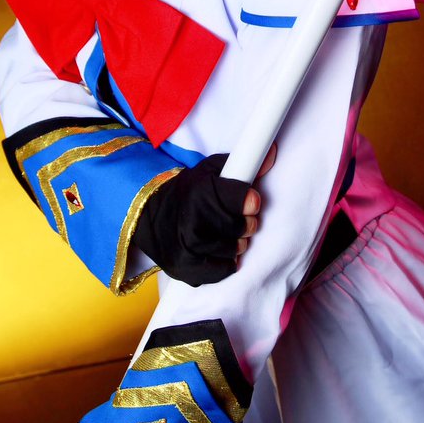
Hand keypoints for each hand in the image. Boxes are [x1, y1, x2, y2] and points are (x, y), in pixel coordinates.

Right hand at [133, 148, 273, 285]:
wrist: (150, 217)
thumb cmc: (188, 192)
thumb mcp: (211, 170)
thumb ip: (242, 163)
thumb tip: (272, 153)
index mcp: (200, 192)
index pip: (243, 201)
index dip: (251, 202)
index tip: (252, 203)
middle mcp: (193, 220)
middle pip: (243, 227)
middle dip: (245, 222)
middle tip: (235, 218)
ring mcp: (188, 248)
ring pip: (236, 250)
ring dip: (235, 242)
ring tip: (221, 232)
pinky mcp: (186, 269)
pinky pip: (225, 269)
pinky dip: (225, 261)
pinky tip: (214, 249)